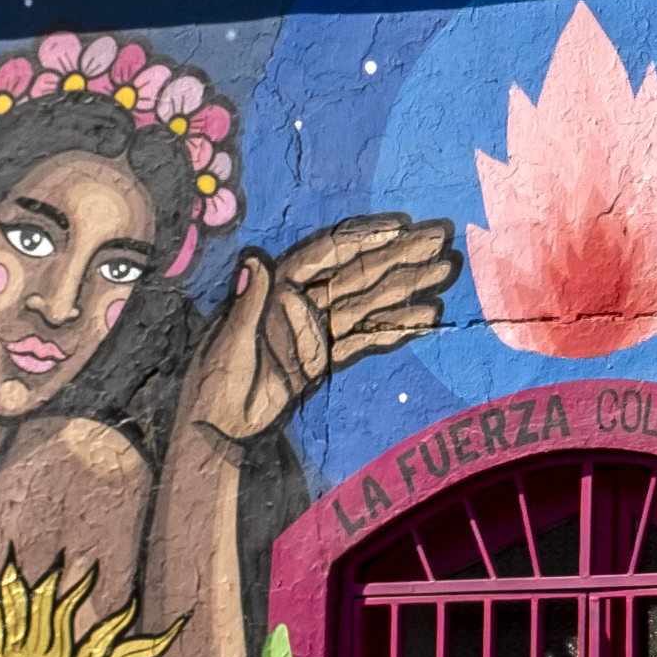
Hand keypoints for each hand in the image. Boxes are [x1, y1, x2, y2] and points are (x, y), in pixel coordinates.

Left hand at [185, 218, 454, 447]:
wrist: (218, 429)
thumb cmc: (213, 383)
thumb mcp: (227, 343)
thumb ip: (248, 304)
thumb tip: (255, 260)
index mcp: (275, 292)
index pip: (324, 257)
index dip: (360, 240)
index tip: (398, 227)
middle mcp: (301, 304)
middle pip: (356, 274)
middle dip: (398, 256)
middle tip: (438, 240)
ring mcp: (316, 331)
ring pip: (369, 303)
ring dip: (407, 287)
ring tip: (444, 271)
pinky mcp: (325, 359)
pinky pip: (365, 339)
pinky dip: (395, 327)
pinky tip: (426, 316)